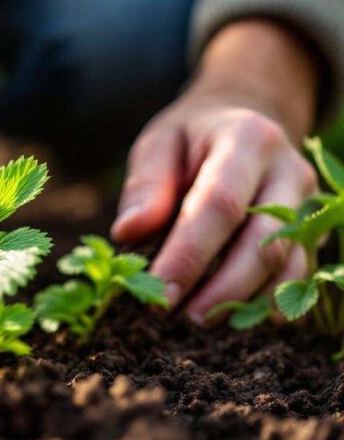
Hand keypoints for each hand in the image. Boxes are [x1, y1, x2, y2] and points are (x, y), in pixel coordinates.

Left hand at [112, 20, 319, 323]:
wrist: (246, 118)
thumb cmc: (191, 137)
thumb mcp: (158, 143)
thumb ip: (145, 184)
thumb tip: (127, 232)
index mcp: (247, 140)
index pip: (219, 205)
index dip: (189, 254)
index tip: (160, 290)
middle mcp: (288, 170)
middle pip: (263, 241)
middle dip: (223, 288)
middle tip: (182, 317)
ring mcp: (308, 201)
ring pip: (288, 263)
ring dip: (247, 300)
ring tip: (202, 320)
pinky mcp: (313, 228)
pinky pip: (299, 271)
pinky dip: (269, 300)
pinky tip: (237, 317)